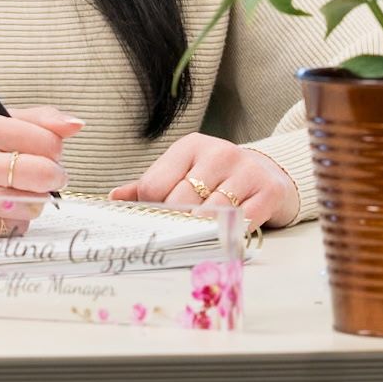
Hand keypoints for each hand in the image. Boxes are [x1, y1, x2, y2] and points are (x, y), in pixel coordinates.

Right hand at [0, 105, 80, 235]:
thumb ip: (37, 119)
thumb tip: (77, 124)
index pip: (45, 141)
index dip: (56, 148)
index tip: (48, 150)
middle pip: (44, 175)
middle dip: (55, 176)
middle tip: (47, 174)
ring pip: (35, 205)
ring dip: (34, 198)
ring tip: (12, 187)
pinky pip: (16, 226)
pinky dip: (15, 217)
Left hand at [109, 133, 298, 230]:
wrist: (268, 173)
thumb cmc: (218, 177)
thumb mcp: (184, 171)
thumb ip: (151, 185)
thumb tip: (114, 198)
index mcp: (191, 146)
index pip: (154, 185)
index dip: (150, 209)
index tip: (156, 220)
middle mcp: (218, 153)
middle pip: (180, 200)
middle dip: (175, 222)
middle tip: (176, 234)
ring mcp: (245, 171)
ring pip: (209, 212)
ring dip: (201, 230)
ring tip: (198, 236)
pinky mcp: (267, 191)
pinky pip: (240, 221)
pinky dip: (229, 233)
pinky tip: (224, 234)